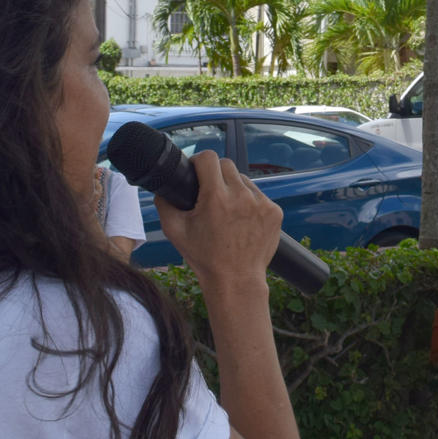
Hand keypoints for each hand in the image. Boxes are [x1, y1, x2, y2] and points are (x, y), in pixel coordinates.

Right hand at [157, 151, 282, 295]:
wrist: (236, 280)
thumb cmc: (205, 258)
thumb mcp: (175, 231)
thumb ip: (164, 204)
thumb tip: (162, 187)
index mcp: (216, 198)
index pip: (208, 158)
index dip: (198, 162)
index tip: (195, 172)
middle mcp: (242, 196)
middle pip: (226, 165)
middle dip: (215, 175)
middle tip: (209, 193)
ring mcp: (262, 203)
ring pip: (243, 180)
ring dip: (234, 188)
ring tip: (226, 210)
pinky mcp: (274, 212)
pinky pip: (258, 195)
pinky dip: (249, 202)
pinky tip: (241, 220)